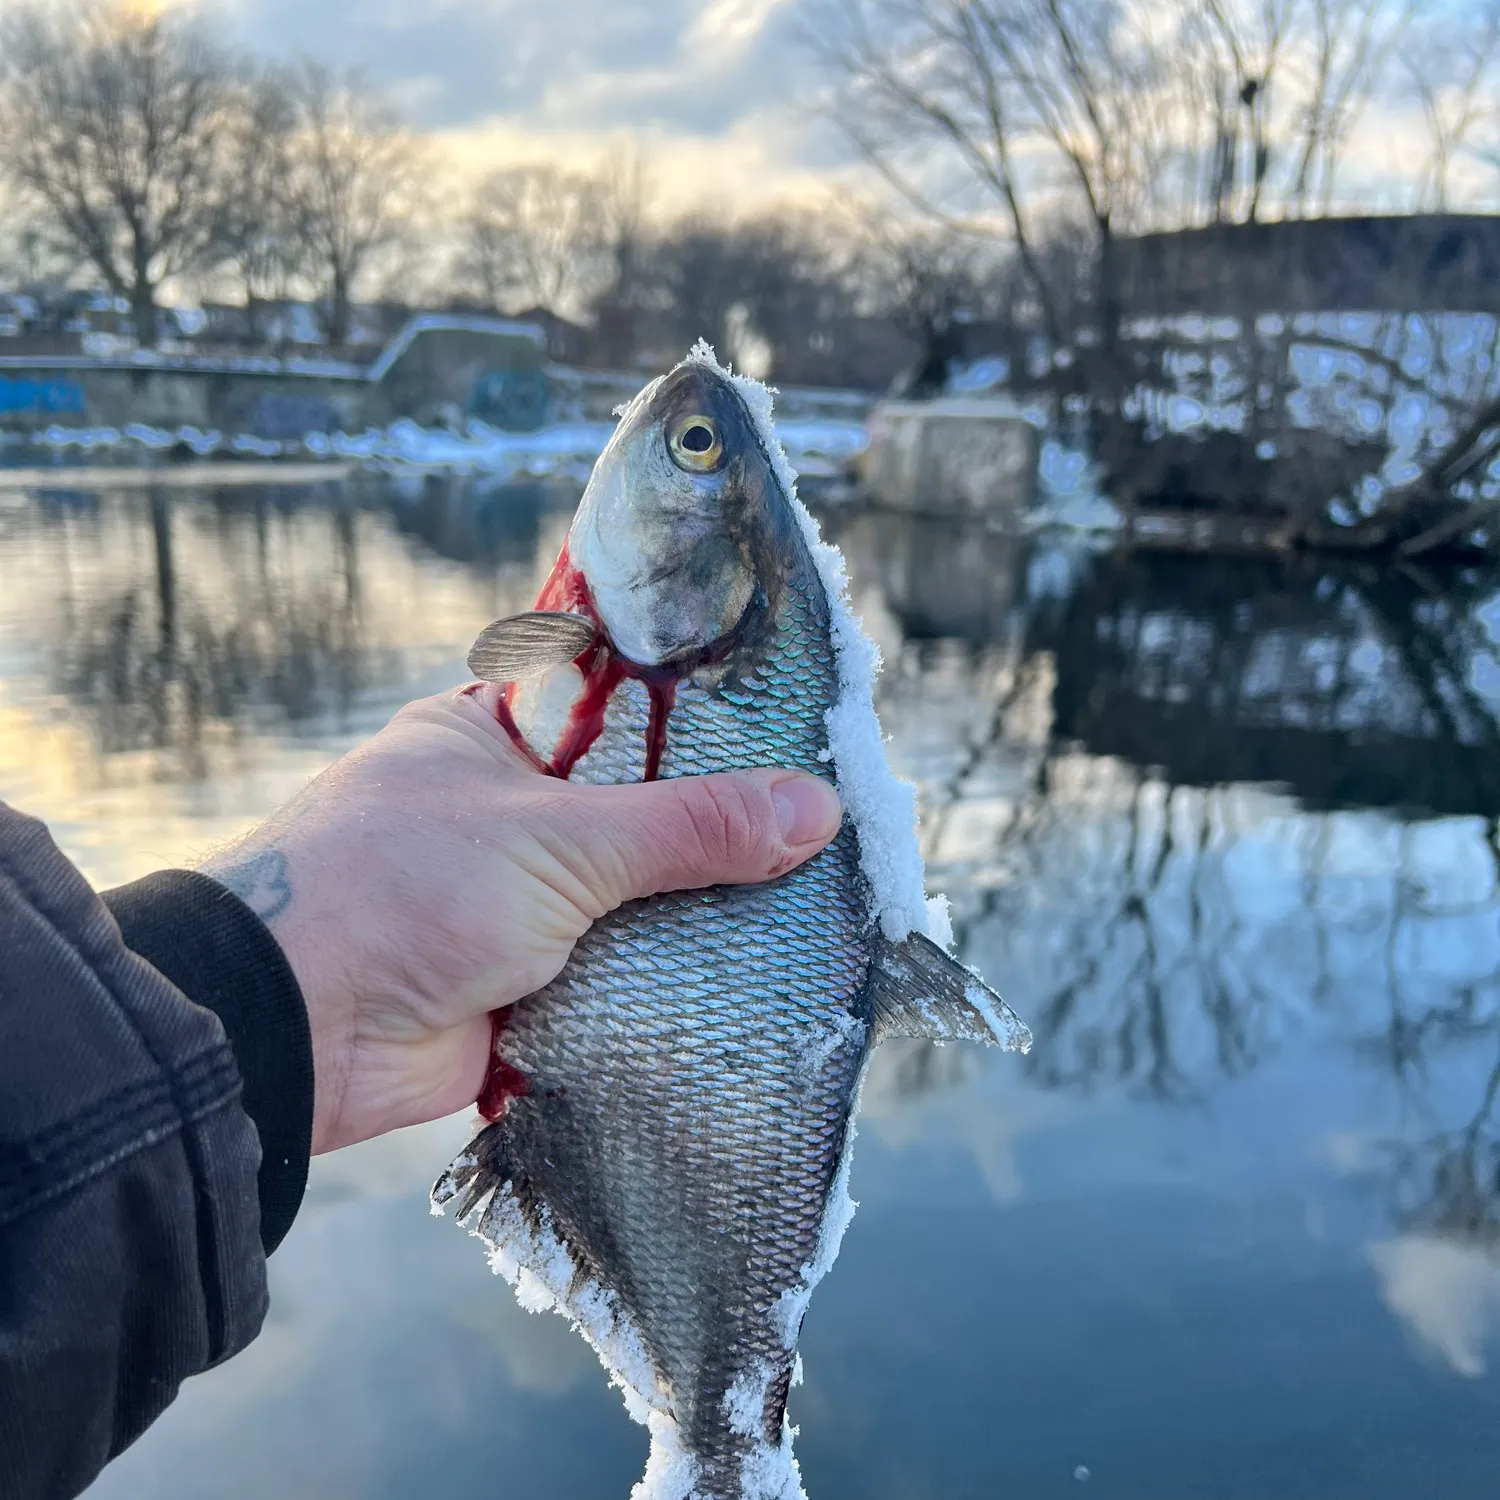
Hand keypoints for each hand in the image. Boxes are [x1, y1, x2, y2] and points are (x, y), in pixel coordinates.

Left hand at [200, 685, 842, 1154]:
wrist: (295, 1030)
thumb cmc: (405, 885)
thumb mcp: (559, 837)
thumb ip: (689, 827)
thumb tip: (816, 809)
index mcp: (489, 740)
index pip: (611, 712)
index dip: (695, 721)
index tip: (785, 727)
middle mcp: (502, 817)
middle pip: (634, 816)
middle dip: (713, 832)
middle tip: (820, 826)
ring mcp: (513, 907)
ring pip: (631, 901)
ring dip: (698, 914)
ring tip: (813, 902)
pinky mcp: (525, 989)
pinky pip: (619, 978)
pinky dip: (672, 984)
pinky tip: (757, 977)